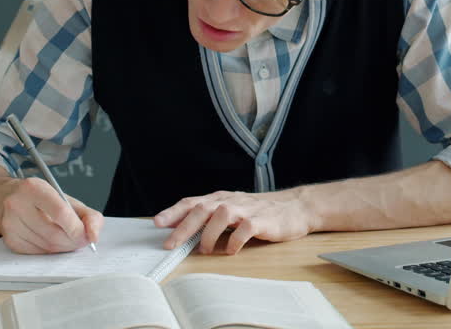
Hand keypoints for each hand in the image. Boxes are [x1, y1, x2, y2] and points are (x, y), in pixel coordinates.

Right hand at [0, 177, 103, 253]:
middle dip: (73, 241)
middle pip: (53, 234)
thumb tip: (94, 236)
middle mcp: (17, 205)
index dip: (77, 229)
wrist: (6, 198)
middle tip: (81, 240)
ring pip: (46, 247)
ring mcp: (11, 224)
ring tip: (67, 239)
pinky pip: (37, 253)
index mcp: (34, 188)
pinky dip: (50, 251)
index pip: (60, 213)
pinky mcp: (10, 240)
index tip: (87, 236)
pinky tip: (52, 241)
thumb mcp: (67, 199)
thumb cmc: (41, 199)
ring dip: (63, 248)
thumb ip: (88, 216)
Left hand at [153, 189, 314, 254]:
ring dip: (208, 235)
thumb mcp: (232, 210)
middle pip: (201, 209)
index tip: (156, 223)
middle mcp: (230, 201)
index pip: (192, 202)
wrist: (294, 208)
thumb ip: (209, 217)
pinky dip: (235, 241)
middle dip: (183, 227)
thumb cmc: (259, 211)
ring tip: (205, 250)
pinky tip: (231, 250)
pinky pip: (244, 229)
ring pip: (220, 215)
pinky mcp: (261, 220)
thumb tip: (180, 229)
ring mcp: (246, 209)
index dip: (173, 212)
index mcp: (220, 198)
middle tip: (170, 244)